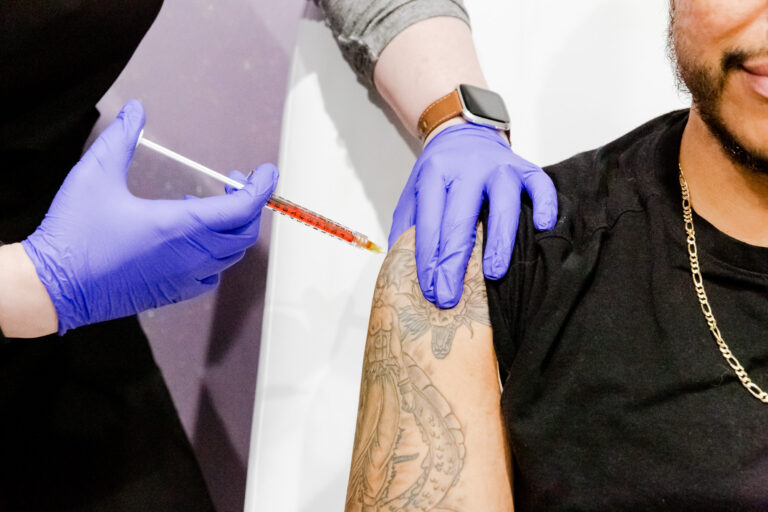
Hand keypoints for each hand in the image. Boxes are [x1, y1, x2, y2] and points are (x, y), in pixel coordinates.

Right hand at [22, 100, 277, 333]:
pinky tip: (196, 241)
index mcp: (180, 226)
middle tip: (234, 184)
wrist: (54, 288)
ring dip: (231, 229)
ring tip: (209, 207)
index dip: (261, 188)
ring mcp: (184, 278)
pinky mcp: (174, 293)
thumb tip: (137, 111)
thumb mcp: (96, 174)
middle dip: (249, 205)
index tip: (266, 172)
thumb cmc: (73, 235)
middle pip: (244, 232)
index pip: (243, 208)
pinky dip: (217, 255)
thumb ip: (121, 138)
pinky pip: (213, 275)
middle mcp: (191, 255)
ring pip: (231, 255)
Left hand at [389, 123, 556, 307]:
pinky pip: (540, 185)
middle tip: (449, 297)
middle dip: (453, 263)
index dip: (428, 260)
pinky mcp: (525, 167)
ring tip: (492, 273)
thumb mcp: (414, 191)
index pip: (430, 222)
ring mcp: (499, 167)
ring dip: (498, 241)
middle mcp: (468, 168)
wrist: (465, 132)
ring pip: (503, 203)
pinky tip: (542, 227)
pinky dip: (545, 205)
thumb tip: (398, 267)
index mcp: (435, 174)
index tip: (430, 290)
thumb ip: (406, 225)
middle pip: (460, 219)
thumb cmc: (441, 172)